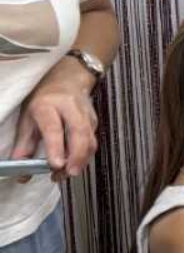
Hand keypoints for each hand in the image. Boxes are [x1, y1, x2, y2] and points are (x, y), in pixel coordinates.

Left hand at [10, 57, 99, 182]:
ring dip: (82, 159)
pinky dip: (86, 156)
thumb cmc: (44, 98)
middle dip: (76, 156)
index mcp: (48, 105)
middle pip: (79, 133)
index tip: (55, 164)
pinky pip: (93, 141)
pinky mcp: (94, 121)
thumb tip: (21, 170)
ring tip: (68, 174)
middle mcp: (70, 108)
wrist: (68, 78)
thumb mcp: (27, 117)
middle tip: (68, 173)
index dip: (56, 147)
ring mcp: (86, 114)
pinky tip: (75, 164)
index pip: (54, 128)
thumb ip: (24, 144)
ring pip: (90, 139)